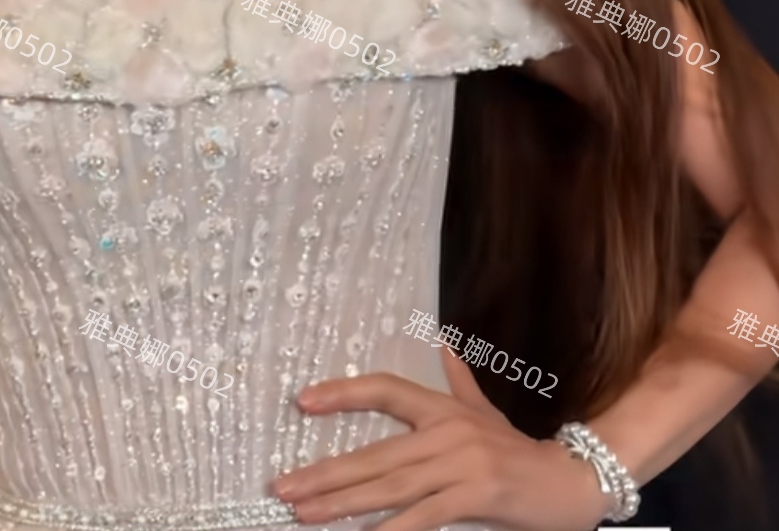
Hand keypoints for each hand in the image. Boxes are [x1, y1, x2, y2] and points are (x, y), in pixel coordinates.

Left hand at [272, 346, 612, 530]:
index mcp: (443, 409)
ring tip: (304, 514)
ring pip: (390, 486)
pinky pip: (424, 516)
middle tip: (283, 486)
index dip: (343, 393)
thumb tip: (444, 343)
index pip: (384, 389)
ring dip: (343, 503)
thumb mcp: (486, 412)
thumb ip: (459, 382)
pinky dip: (392, 529)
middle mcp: (446, 431)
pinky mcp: (476, 496)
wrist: (572, 481)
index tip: (301, 402)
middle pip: (375, 453)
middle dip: (325, 473)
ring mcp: (460, 464)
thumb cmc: (518, 452)